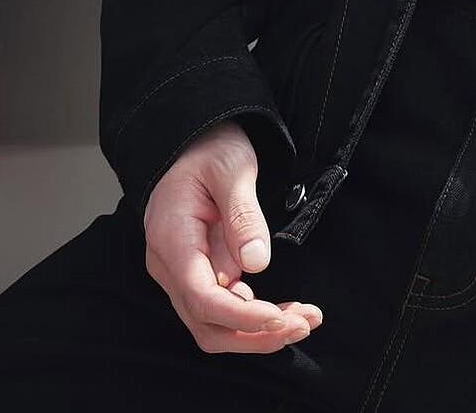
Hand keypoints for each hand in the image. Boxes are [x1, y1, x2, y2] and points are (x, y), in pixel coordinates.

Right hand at [142, 119, 322, 353]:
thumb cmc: (209, 148)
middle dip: (255, 335)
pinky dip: (254, 316)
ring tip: (305, 319)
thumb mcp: (232, 168)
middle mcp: (169, 265)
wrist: (192, 140)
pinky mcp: (198, 272)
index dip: (241, 317)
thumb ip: (243, 215)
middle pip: (207, 323)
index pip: (202, 297)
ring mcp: (181, 272)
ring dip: (259, 332)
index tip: (279, 318)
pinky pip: (223, 307)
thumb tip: (256, 262)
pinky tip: (286, 309)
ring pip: (215, 323)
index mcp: (171, 239)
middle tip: (304, 324)